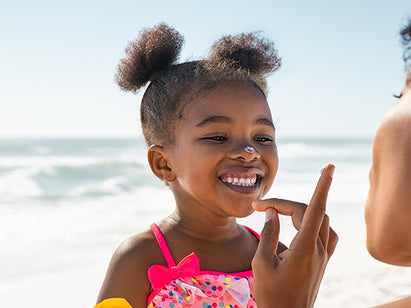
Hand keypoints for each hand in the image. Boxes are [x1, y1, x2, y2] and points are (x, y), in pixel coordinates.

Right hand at [251, 164, 337, 307]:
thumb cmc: (271, 294)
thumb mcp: (260, 263)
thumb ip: (268, 234)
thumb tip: (272, 212)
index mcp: (303, 250)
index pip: (315, 210)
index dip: (322, 186)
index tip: (328, 167)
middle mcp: (318, 250)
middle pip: (309, 212)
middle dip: (285, 204)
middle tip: (260, 207)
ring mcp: (323, 256)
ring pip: (321, 220)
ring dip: (302, 210)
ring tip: (279, 212)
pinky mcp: (323, 260)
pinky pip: (326, 233)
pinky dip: (314, 222)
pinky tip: (300, 225)